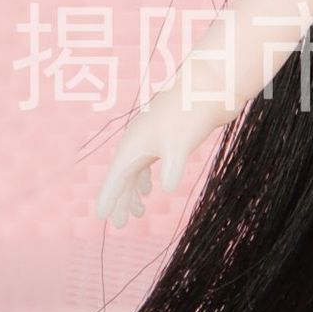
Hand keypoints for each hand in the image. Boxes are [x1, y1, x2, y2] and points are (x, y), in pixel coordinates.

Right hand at [94, 89, 223, 227]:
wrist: (210, 86)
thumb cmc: (192, 112)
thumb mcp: (181, 143)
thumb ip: (172, 167)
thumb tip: (167, 187)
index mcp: (134, 144)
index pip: (116, 177)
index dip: (108, 197)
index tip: (102, 217)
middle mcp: (137, 140)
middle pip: (123, 175)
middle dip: (120, 200)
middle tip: (122, 225)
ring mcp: (151, 137)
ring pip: (135, 169)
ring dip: (134, 191)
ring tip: (137, 212)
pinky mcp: (165, 135)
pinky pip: (146, 162)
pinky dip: (145, 177)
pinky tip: (150, 188)